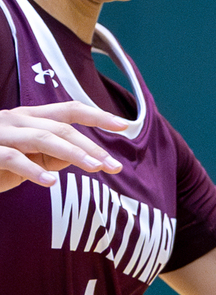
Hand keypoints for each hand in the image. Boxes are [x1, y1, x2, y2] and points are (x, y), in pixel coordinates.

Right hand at [0, 101, 128, 192]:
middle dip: (90, 145)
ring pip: (42, 138)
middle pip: (60, 127)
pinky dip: (33, 171)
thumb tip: (84, 156)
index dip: (96, 114)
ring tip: (95, 168)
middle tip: (114, 166)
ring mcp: (2, 134)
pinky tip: (51, 184)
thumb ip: (53, 155)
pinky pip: (13, 158)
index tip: (125, 125)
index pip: (68, 110)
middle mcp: (17, 120)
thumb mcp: (30, 158)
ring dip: (72, 154)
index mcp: (29, 118)